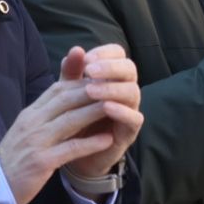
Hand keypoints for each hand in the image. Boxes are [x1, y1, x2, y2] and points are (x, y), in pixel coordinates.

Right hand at [0, 47, 143, 203]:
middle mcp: (32, 123)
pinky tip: (107, 139)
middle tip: (116, 84)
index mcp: (30, 114)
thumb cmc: (15, 157)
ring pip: (70, 120)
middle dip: (93, 90)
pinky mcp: (41, 162)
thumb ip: (46, 114)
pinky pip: (69, 149)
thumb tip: (66, 97)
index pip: (58, 89)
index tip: (104, 77)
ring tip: (117, 105)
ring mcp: (36, 141)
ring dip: (95, 111)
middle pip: (66, 99)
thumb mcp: (28, 130)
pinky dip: (90, 143)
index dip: (81, 81)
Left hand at [59, 44, 142, 178]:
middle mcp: (125, 89)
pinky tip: (106, 107)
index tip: (86, 59)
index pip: (118, 54)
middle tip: (90, 71)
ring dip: (112, 88)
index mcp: (112, 76)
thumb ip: (72, 73)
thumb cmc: (75, 118)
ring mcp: (130, 109)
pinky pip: (134, 118)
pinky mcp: (130, 131)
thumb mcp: (69, 93)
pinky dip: (122, 111)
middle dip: (110, 67)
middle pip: (129, 69)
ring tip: (91, 90)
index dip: (104, 53)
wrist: (76, 154)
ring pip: (132, 92)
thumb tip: (75, 50)